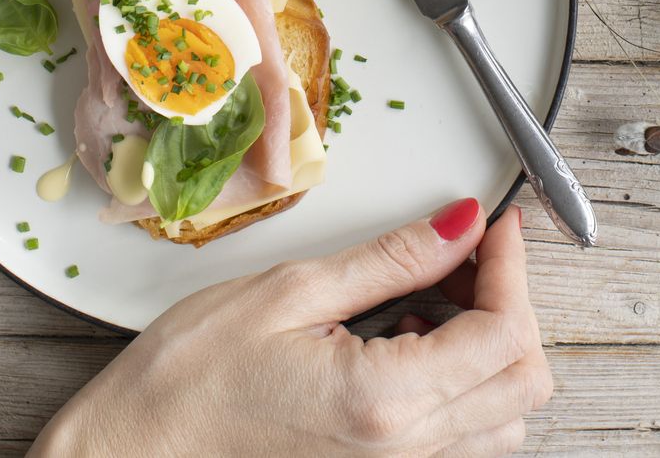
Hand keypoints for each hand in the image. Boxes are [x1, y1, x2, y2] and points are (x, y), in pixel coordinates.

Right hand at [39, 203, 551, 457]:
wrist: (137, 451)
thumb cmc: (187, 379)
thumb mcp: (290, 291)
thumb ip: (391, 259)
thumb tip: (460, 224)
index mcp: (385, 400)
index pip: (506, 332)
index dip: (511, 266)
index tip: (494, 225)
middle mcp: (405, 449)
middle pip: (523, 381)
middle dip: (509, 303)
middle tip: (462, 254)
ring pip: (502, 417)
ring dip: (490, 349)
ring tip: (428, 301)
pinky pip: (462, 439)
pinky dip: (461, 387)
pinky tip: (406, 345)